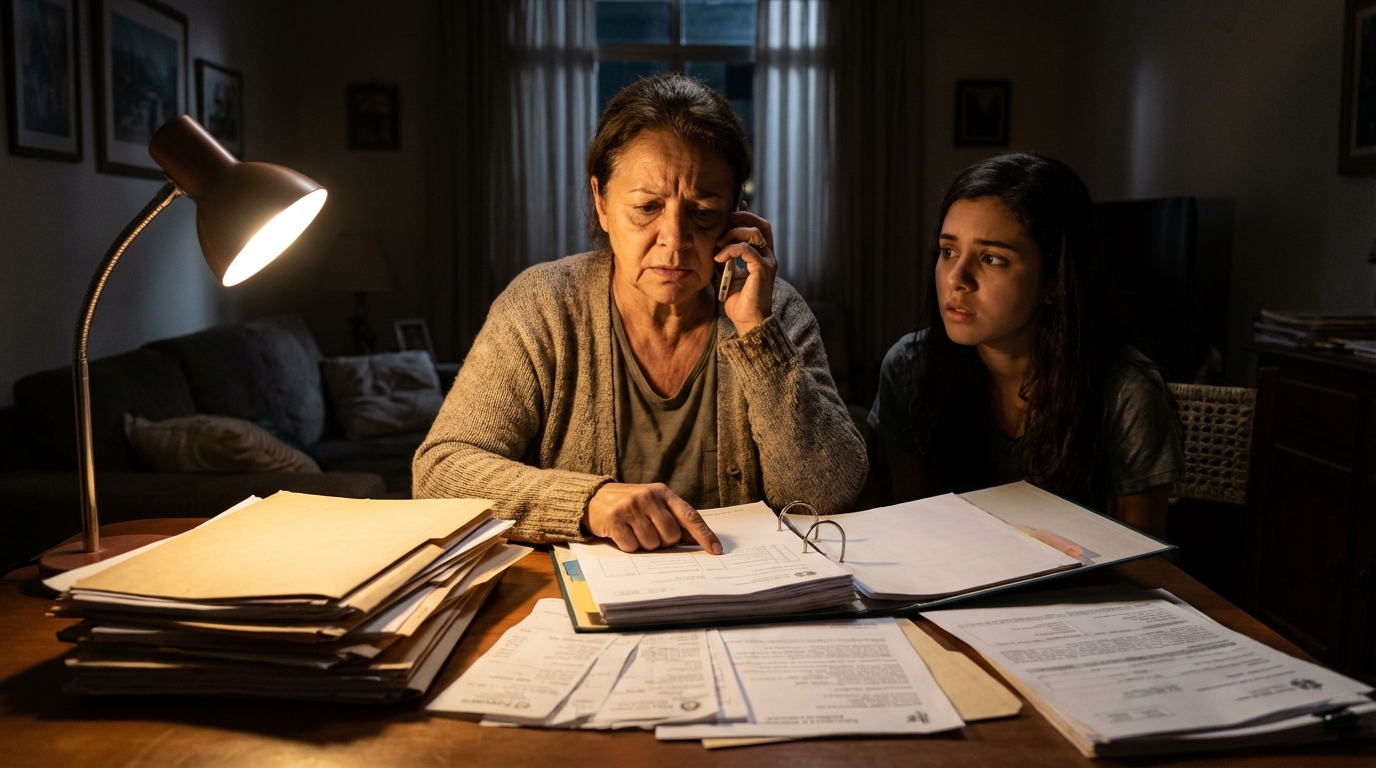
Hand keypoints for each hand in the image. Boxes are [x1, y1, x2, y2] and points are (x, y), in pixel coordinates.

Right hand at [582, 483, 722, 553]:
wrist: (593, 498)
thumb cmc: (630, 504)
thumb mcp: (653, 505)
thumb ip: (674, 519)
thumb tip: (696, 540)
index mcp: (663, 493)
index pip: (689, 516)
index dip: (704, 534)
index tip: (716, 550)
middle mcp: (648, 497)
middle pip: (670, 536)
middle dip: (662, 541)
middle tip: (649, 532)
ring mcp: (630, 508)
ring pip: (652, 544)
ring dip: (644, 545)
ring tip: (634, 531)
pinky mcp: (614, 520)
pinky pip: (632, 547)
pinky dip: (629, 546)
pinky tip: (622, 534)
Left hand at [714, 201, 776, 335]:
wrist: (748, 321)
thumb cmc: (737, 300)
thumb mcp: (726, 273)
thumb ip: (724, 257)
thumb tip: (712, 244)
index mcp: (761, 255)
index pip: (758, 227)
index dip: (747, 215)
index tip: (732, 208)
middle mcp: (768, 256)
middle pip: (760, 224)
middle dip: (742, 217)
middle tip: (724, 220)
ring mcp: (767, 262)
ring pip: (754, 234)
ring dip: (733, 234)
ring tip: (718, 243)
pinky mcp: (763, 270)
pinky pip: (747, 250)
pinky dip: (731, 250)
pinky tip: (719, 258)